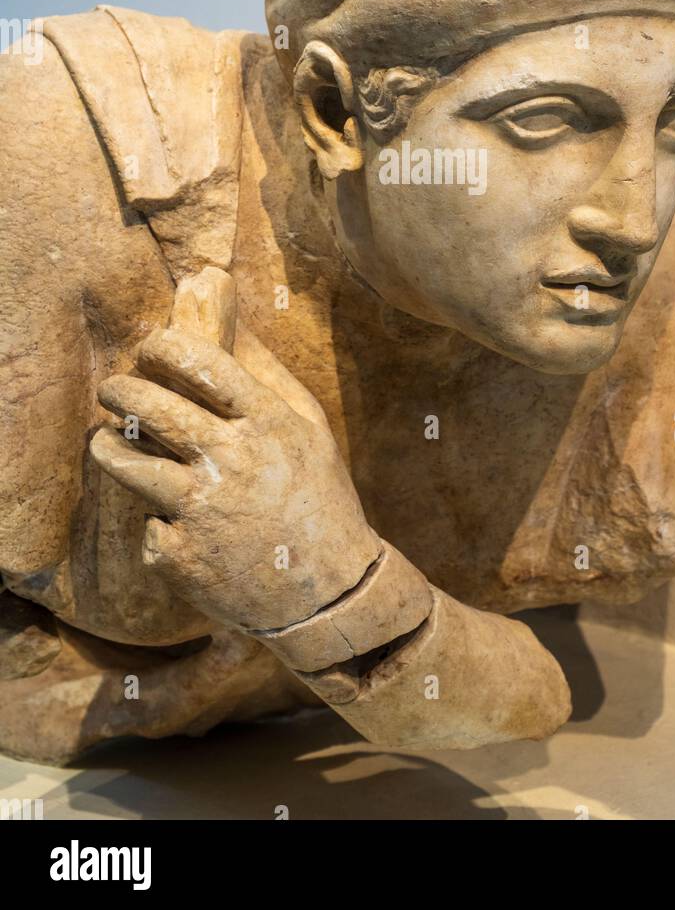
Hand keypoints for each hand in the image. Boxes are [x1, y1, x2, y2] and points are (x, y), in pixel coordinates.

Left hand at [90, 269, 379, 632]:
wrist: (328, 593)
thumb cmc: (320, 499)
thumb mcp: (311, 430)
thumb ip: (271, 377)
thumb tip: (233, 324)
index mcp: (268, 425)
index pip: (205, 365)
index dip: (165, 347)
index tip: (150, 346)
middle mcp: (233, 461)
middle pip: (155, 409)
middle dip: (122, 390)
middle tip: (113, 388)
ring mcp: (203, 510)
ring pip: (129, 465)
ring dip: (107, 446)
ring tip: (104, 439)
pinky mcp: (182, 556)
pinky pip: (150, 527)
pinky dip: (156, 522)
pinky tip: (172, 522)